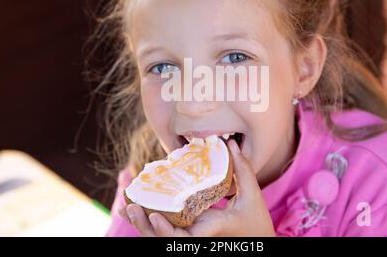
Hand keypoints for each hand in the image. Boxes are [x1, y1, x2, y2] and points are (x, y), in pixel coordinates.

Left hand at [119, 139, 274, 235]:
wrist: (258, 243)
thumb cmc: (257, 224)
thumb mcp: (252, 197)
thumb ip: (242, 170)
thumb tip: (229, 143)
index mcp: (210, 231)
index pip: (182, 238)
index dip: (165, 232)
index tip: (154, 217)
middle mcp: (197, 238)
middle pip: (165, 240)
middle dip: (144, 228)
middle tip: (130, 207)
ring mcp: (192, 238)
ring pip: (162, 238)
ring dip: (142, 226)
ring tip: (127, 207)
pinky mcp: (190, 234)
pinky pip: (167, 230)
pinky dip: (150, 223)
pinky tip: (139, 209)